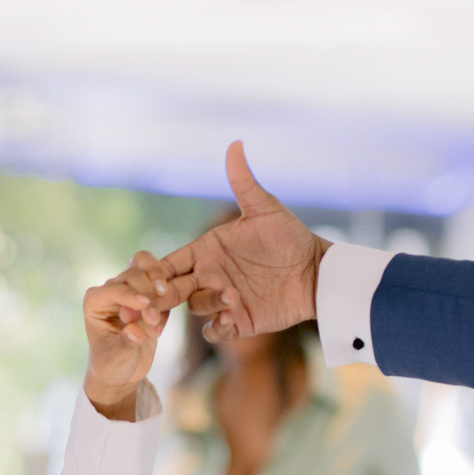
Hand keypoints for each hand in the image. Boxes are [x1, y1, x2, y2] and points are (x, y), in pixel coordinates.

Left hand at [83, 253, 169, 419]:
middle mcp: (111, 290)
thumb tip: (136, 332)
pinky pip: (163, 288)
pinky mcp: (149, 295)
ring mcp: (131, 290)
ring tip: (157, 320)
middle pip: (133, 274)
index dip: (130, 295)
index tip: (146, 306)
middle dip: (148, 294)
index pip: (114, 288)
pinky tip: (158, 330)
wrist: (123, 370)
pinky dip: (166, 303)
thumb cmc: (112, 364)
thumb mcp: (117, 358)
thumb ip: (126, 343)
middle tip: (152, 320)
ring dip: (160, 291)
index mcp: (95, 301)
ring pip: (149, 271)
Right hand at [152, 142, 329, 343]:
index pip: (169, 263)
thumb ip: (244, 182)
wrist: (317, 271)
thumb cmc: (291, 237)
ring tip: (232, 297)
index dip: (156, 271)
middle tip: (163, 299)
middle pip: (170, 291)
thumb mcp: (266, 209)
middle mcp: (209, 276)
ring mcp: (222, 300)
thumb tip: (235, 143)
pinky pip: (215, 331)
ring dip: (207, 304)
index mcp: (207, 250)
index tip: (156, 276)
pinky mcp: (238, 322)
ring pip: (194, 308)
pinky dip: (216, 329)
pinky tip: (230, 320)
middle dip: (161, 297)